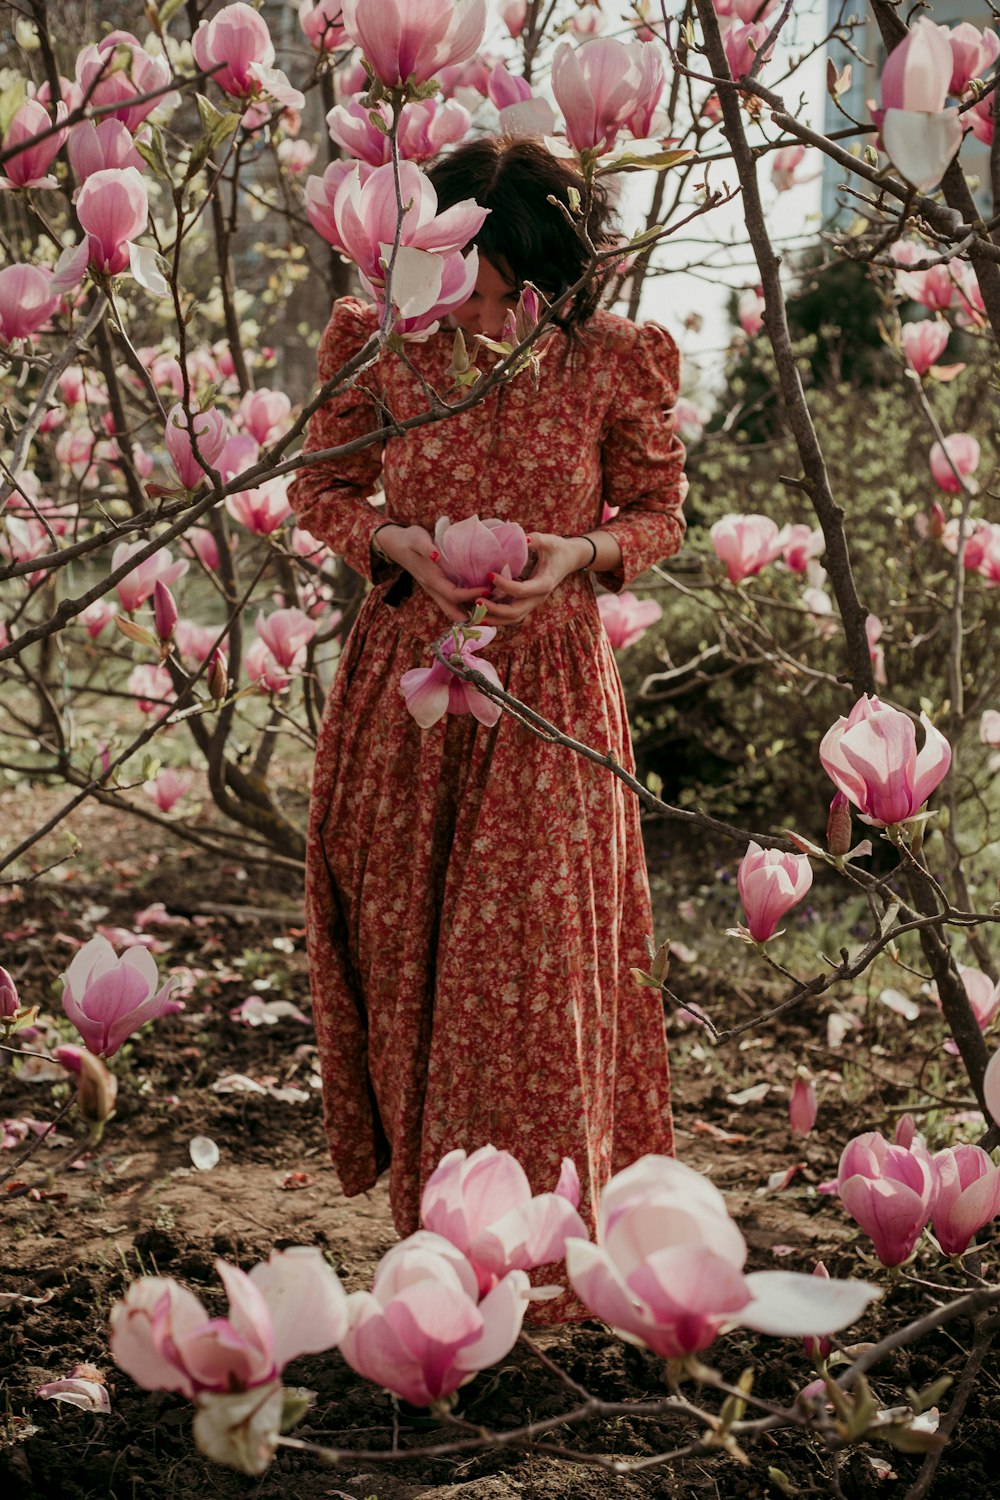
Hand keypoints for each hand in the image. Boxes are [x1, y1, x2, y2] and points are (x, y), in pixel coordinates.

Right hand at [375, 524, 482, 623]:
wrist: (395, 544)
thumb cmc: (409, 540)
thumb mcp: (417, 539)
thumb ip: (426, 547)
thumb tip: (436, 555)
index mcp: (431, 580)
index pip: (453, 594)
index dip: (470, 595)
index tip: (487, 590)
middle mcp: (433, 589)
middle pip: (452, 611)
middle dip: (470, 617)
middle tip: (491, 614)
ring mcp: (434, 589)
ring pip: (452, 609)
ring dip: (468, 613)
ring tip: (489, 610)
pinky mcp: (437, 586)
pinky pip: (452, 600)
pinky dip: (465, 604)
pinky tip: (478, 599)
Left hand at [478, 532, 593, 626]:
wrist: (569, 559)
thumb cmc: (558, 548)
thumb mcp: (549, 541)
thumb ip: (537, 540)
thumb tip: (523, 538)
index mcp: (544, 583)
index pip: (521, 590)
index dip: (504, 585)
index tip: (489, 574)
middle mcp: (538, 597)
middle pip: (515, 612)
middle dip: (495, 609)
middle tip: (476, 601)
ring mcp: (533, 602)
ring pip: (513, 618)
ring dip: (494, 619)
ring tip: (475, 615)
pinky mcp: (527, 602)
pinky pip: (512, 614)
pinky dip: (497, 616)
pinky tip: (481, 613)